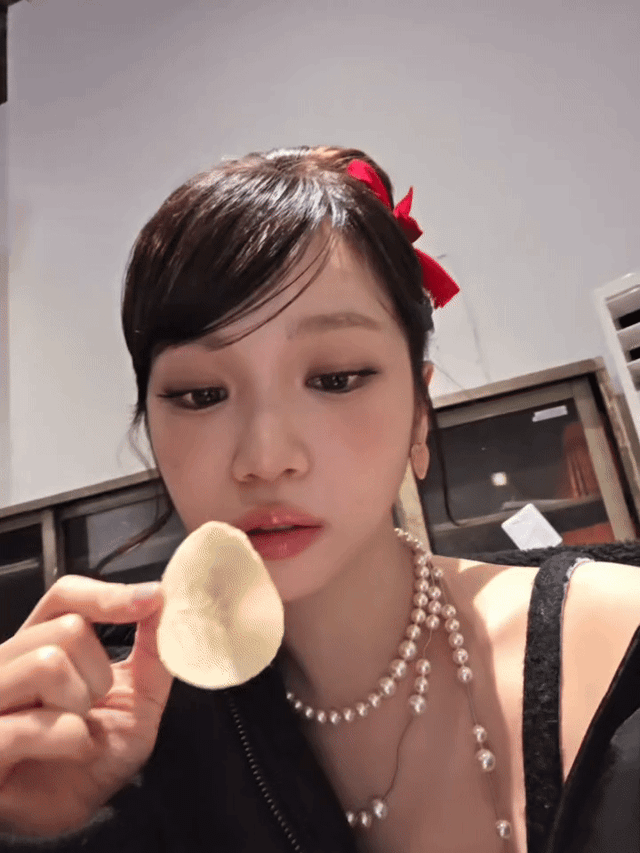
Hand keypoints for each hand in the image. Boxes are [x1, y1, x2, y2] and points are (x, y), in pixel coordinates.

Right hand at [0, 575, 171, 836]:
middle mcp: (9, 664)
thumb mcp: (139, 700)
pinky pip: (29, 724)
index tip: (153, 599)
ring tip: (77, 731)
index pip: (66, 595)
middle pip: (67, 629)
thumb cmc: (97, 755)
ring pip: (47, 662)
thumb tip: (166, 602)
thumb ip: (153, 652)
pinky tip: (67, 753)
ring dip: (81, 706)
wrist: (78, 819)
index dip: (109, 594)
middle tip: (93, 710)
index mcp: (42, 645)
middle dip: (100, 674)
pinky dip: (66, 741)